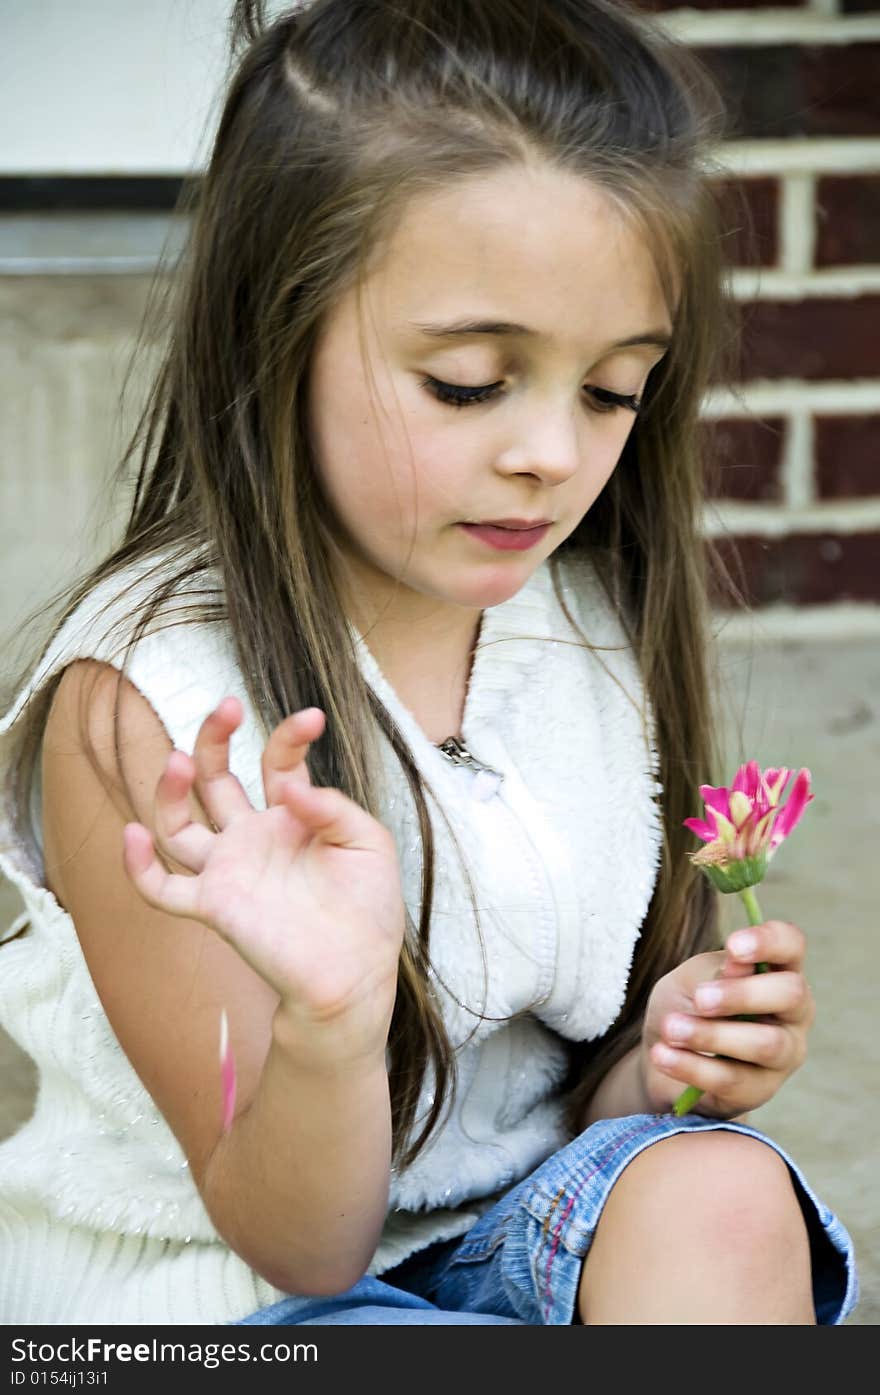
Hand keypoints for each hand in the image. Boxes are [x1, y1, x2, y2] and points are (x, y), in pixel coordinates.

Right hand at [121, 697, 405, 1063]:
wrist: (356, 973)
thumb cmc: (367, 909)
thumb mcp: (367, 844)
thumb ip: (332, 808)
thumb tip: (289, 787)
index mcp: (292, 818)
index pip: (276, 763)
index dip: (289, 736)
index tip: (312, 718)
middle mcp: (253, 838)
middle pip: (215, 780)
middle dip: (213, 739)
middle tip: (225, 707)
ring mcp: (230, 870)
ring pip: (178, 825)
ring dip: (171, 791)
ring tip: (180, 761)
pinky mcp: (215, 906)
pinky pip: (162, 888)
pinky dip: (137, 866)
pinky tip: (132, 835)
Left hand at [638, 920, 814, 1117]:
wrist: (664, 1054)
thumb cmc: (687, 1004)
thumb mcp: (692, 979)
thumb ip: (716, 972)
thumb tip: (739, 964)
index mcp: (778, 970)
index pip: (791, 944)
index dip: (769, 941)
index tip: (733, 945)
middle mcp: (793, 1011)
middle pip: (791, 994)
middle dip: (742, 994)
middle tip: (700, 999)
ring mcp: (784, 1054)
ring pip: (766, 1044)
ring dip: (713, 1034)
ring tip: (671, 1029)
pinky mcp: (760, 1090)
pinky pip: (732, 1080)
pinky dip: (692, 1066)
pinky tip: (663, 1055)